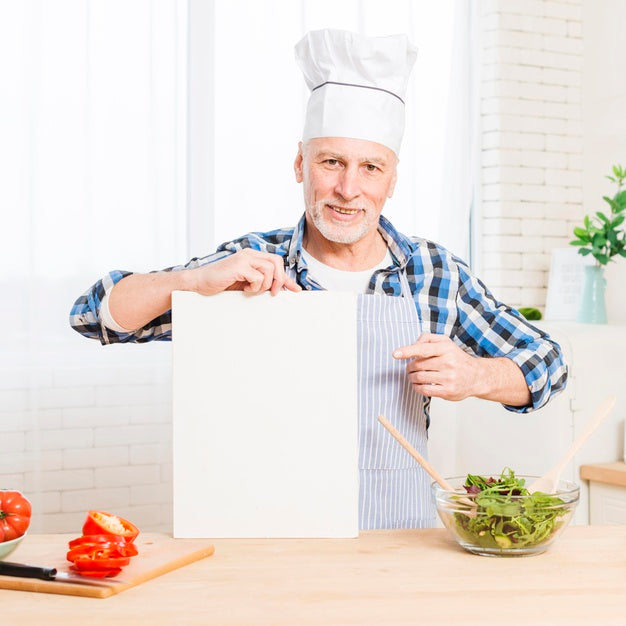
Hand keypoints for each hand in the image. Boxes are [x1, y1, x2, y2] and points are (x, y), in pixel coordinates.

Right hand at [187, 249, 301, 295]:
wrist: (199, 282)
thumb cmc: (221, 283)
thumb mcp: (246, 282)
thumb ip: (262, 282)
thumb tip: (280, 289)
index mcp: (252, 256)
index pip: (276, 262)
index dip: (287, 277)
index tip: (296, 290)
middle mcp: (249, 254)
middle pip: (277, 262)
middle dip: (280, 279)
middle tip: (274, 292)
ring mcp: (243, 258)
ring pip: (270, 269)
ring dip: (265, 285)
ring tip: (252, 290)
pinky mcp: (238, 266)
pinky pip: (258, 277)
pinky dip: (255, 286)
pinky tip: (244, 289)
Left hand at [392, 333, 480, 400]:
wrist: (477, 376)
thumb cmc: (457, 359)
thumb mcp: (445, 342)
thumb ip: (427, 338)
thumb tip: (413, 344)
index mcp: (446, 348)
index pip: (423, 349)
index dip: (407, 351)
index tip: (395, 354)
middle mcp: (448, 362)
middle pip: (417, 365)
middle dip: (410, 367)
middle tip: (410, 367)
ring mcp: (448, 378)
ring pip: (419, 377)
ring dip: (411, 377)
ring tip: (413, 376)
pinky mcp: (447, 391)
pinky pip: (424, 389)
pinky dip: (416, 387)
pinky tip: (417, 384)